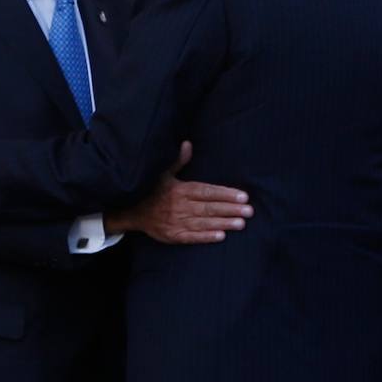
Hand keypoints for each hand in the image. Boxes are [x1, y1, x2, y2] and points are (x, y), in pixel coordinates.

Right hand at [106, 142, 252, 244]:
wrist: (132, 212)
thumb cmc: (152, 190)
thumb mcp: (162, 173)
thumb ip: (178, 160)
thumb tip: (188, 143)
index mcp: (180, 190)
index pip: (207, 192)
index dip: (225, 194)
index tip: (243, 196)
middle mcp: (180, 206)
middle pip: (209, 208)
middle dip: (230, 209)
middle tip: (250, 211)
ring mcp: (176, 222)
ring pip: (204, 223)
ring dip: (223, 223)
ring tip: (241, 224)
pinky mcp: (173, 235)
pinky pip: (192, 237)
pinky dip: (206, 237)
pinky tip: (221, 236)